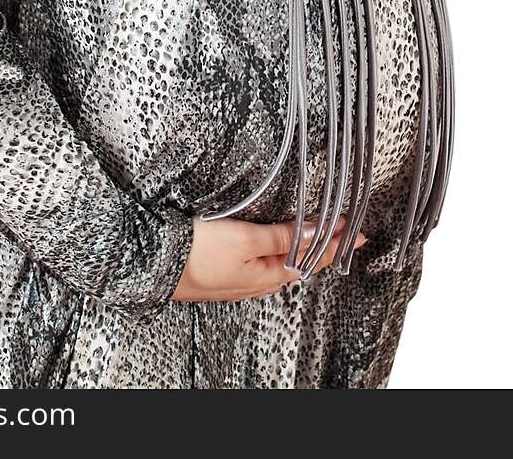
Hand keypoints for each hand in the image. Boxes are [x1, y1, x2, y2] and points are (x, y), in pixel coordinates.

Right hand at [171, 214, 367, 301]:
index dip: (336, 242)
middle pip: (301, 262)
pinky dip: (281, 250)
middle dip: (325, 246)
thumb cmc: (196, 254)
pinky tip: (279, 246)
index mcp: (268, 275)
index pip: (313, 257)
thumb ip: (282, 237)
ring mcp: (242, 279)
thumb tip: (316, 231)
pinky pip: (264, 262)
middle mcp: (258, 281)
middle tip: (346, 232)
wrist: (154, 267)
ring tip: (321, 236)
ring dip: (303, 248)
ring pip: (283, 262)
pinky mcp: (226, 271)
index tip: (359, 230)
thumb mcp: (246, 240)